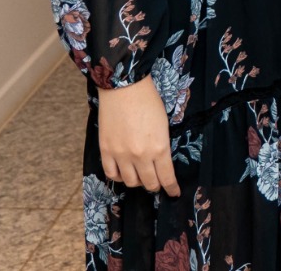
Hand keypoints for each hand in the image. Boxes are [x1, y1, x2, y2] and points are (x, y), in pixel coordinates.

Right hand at [97, 77, 179, 195]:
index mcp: (159, 148)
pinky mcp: (106, 150)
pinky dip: (119, 177)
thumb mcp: (164, 125)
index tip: (174, 193)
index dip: (171, 188)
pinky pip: (112, 174)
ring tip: (140, 176)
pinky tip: (124, 172)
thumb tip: (161, 163)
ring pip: (130, 182)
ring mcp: (121, 155)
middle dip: (155, 185)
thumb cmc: (148, 101)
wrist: (124, 86)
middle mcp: (140, 156)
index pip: (167, 178)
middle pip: (149, 183)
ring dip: (137, 182)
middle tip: (157, 183)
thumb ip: (162, 147)